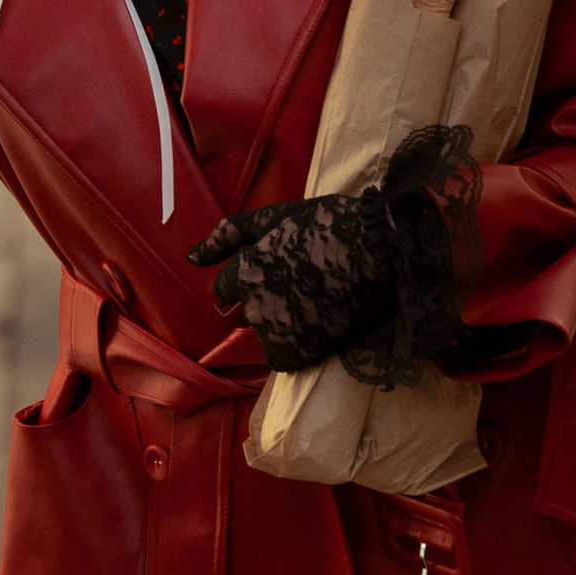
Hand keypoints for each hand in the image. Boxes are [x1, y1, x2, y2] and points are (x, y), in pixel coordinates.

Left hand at [188, 126, 482, 387]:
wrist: (385, 251)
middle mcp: (253, 303)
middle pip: (246, 311)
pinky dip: (296, 346)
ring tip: (316, 302)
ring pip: (265, 334)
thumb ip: (229, 235)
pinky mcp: (299, 354)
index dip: (251, 280)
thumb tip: (191, 258)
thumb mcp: (275, 217)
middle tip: (304, 285)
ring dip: (282, 324)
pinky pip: (282, 357)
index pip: (225, 288)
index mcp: (245, 269)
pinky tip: (320, 324)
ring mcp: (276, 332)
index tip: (280, 272)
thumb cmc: (331, 224)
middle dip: (266, 301)